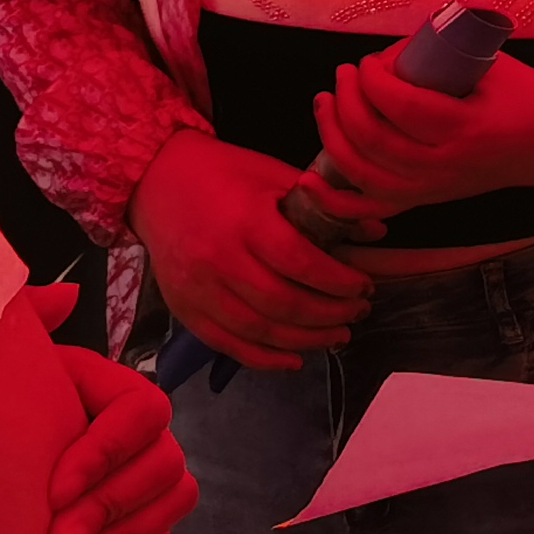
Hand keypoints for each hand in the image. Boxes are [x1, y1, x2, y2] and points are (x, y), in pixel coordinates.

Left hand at [19, 286, 194, 533]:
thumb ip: (21, 320)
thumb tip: (69, 296)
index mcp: (109, 392)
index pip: (144, 409)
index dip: (106, 450)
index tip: (52, 491)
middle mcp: (137, 436)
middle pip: (164, 463)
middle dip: (110, 510)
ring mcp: (142, 485)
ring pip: (173, 503)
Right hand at [130, 130, 368, 370]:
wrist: (157, 180)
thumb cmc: (224, 173)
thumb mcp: (275, 176)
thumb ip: (323, 205)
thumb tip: (376, 231)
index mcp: (246, 221)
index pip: (301, 263)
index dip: (339, 282)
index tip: (364, 287)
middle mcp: (219, 259)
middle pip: (284, 304)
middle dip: (329, 315)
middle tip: (357, 312)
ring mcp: (197, 289)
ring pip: (260, 331)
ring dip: (306, 340)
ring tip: (337, 335)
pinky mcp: (184, 309)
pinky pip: (229, 345)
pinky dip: (265, 359)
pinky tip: (295, 358)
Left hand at [308, 49, 533, 216]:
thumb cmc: (520, 93)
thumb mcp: (488, 63)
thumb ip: (437, 55)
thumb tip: (383, 57)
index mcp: (466, 127)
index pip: (402, 106)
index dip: (373, 80)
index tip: (369, 61)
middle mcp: (446, 166)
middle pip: (375, 139)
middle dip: (348, 101)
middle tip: (346, 74)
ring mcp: (433, 190)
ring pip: (364, 173)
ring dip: (333, 134)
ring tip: (326, 101)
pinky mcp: (424, 202)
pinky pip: (370, 210)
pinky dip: (334, 202)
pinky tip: (309, 180)